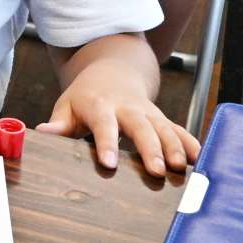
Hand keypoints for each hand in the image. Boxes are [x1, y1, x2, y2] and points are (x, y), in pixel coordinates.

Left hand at [38, 59, 198, 175]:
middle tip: (157, 171)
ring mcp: (148, 112)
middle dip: (150, 148)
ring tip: (181, 168)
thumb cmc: (86, 96)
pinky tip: (199, 158)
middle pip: (140, 127)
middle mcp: (127, 108)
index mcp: (99, 105)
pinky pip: (178, 128)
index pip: (103, 125)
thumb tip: (42, 132)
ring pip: (164, 128)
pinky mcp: (162, 117)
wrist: (112, 71)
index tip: (109, 163)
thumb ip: (58, 122)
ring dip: (174, 147)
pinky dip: (189, 141)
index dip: (107, 143)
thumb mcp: (67, 105)